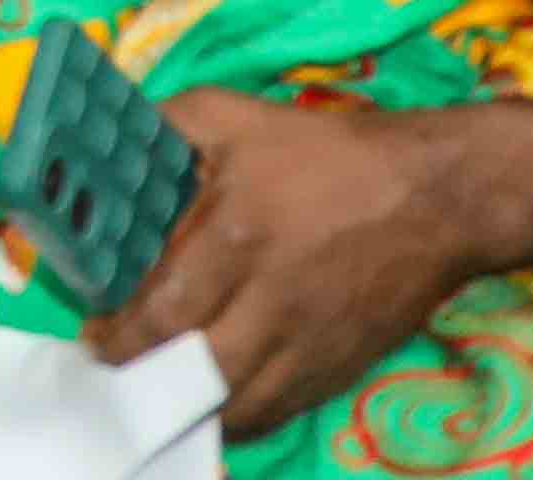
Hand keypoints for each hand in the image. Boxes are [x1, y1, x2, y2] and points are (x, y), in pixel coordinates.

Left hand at [91, 93, 493, 435]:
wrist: (437, 197)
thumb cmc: (327, 154)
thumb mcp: (233, 117)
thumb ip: (164, 126)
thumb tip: (107, 138)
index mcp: (237, 238)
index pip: (164, 312)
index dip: (122, 333)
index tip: (95, 329)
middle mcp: (272, 304)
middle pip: (195, 370)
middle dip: (145, 374)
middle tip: (117, 360)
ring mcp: (310, 345)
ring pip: (238, 405)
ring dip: (189, 404)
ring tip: (158, 383)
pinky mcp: (340, 368)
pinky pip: (280, 412)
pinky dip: (240, 415)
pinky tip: (214, 398)